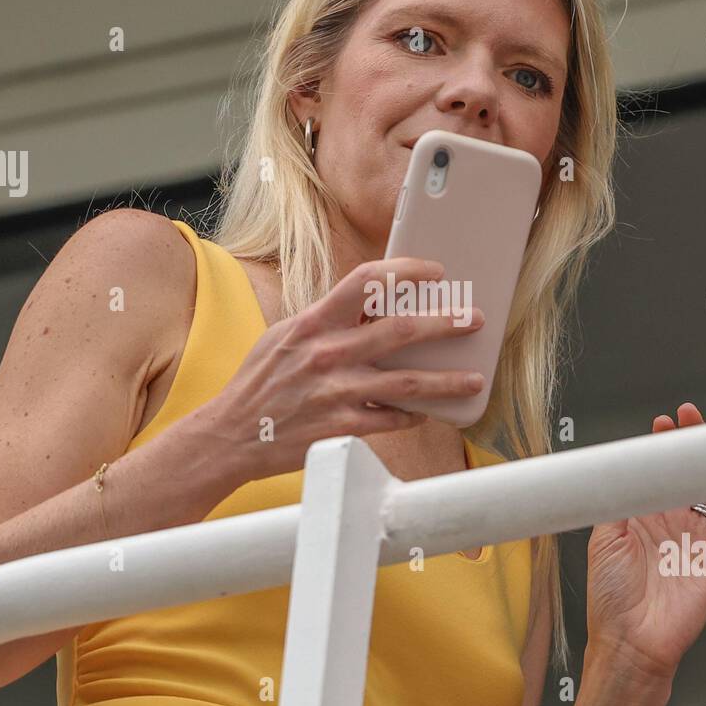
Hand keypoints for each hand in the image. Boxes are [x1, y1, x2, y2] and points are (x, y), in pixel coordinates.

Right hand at [190, 257, 485, 481]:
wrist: (230, 435)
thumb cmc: (259, 382)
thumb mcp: (285, 337)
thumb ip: (326, 321)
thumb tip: (372, 306)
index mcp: (313, 323)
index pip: (366, 281)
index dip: (406, 271)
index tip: (435, 271)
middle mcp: (327, 354)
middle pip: (400, 330)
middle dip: (445, 322)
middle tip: (473, 318)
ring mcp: (336, 393)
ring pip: (407, 383)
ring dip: (447, 380)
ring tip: (475, 378)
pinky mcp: (341, 428)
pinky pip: (392, 420)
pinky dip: (414, 415)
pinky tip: (429, 412)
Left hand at [581, 403, 705, 705]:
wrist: (630, 642)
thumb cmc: (610, 599)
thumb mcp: (604, 536)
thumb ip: (617, 497)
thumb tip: (626, 463)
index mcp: (643, 517)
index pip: (659, 472)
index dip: (663, 447)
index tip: (662, 424)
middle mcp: (672, 523)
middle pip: (689, 473)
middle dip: (691, 443)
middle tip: (688, 419)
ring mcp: (696, 537)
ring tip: (702, 440)